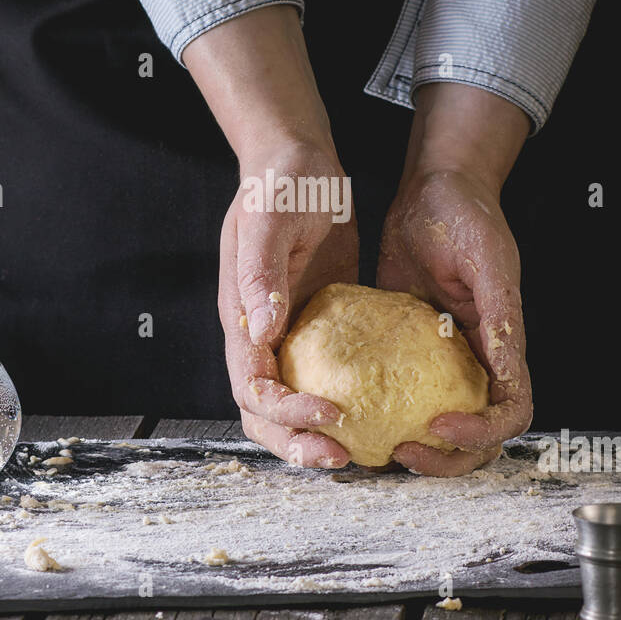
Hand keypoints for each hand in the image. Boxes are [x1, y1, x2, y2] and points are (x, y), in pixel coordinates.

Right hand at [218, 143, 358, 465]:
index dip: (285, 414)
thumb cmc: (279, 184)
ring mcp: (288, 334)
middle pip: (264, 413)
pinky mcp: (318, 327)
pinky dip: (343, 402)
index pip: (253, 387)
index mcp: (241, 318)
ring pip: (292, 405)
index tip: (329, 416)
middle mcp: (260, 335)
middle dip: (297, 443)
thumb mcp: (267, 221)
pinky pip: (325, 378)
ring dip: (317, 434)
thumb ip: (262, 274)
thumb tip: (263, 330)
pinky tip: (379, 410)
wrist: (300, 162)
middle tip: (343, 457)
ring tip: (359, 451)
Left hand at [379, 83, 532, 475]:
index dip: (482, 433)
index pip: (509, 412)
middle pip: (477, 436)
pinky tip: (346, 409)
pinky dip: (381, 410)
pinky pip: (397, 390)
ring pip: (437, 424)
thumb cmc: (467, 215)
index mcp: (503, 345)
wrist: (433, 188)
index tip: (440, 424)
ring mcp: (441, 358)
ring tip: (378, 445)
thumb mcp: (487, 261)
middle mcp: (476, 360)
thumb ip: (499, 315)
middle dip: (447, 458)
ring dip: (417, 447)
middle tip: (402, 451)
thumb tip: (508, 372)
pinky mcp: (406, 348)